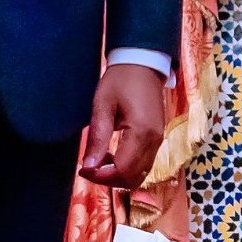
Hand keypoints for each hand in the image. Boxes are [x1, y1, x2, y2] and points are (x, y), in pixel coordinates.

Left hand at [80, 63, 166, 189]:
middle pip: (133, 177)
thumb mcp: (103, 105)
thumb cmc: (121, 80)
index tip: (83, 168)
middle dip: (109, 179)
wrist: (144, 62)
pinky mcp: (158, 137)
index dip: (100, 176)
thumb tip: (88, 166)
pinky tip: (113, 155)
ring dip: (119, 175)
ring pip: (141, 174)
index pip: (122, 170)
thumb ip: (98, 137)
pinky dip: (128, 168)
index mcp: (141, 132)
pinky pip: (144, 164)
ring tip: (100, 161)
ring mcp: (159, 139)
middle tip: (89, 166)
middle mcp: (155, 140)